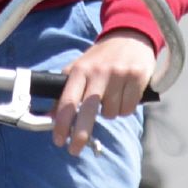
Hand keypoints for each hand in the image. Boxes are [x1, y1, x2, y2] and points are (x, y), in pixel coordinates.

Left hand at [52, 28, 155, 155]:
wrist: (130, 37)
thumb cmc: (101, 58)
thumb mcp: (79, 68)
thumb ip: (65, 91)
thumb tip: (50, 117)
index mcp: (80, 69)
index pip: (68, 100)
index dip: (62, 123)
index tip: (58, 140)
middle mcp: (99, 72)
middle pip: (88, 111)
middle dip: (80, 134)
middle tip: (73, 150)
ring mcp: (119, 74)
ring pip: (111, 113)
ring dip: (110, 112)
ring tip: (111, 96)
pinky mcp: (137, 78)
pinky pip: (128, 109)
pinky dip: (125, 108)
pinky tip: (124, 94)